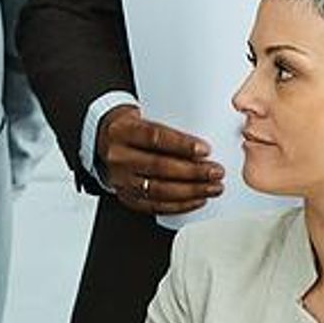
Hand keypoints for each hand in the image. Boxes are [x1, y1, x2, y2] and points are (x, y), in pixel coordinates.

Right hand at [96, 106, 223, 217]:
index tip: (205, 150)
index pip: (154, 137)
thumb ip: (169, 126)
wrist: (107, 140)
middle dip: (193, 172)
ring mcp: (121, 179)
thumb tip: (203, 140)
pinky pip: (155, 206)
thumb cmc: (133, 127)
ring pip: (159, 190)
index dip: (181, 145)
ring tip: (212, 187)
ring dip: (191, 191)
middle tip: (216, 172)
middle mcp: (118, 157)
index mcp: (122, 131)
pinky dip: (179, 205)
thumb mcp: (146, 116)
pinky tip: (197, 199)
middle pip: (159, 166)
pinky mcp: (126, 196)